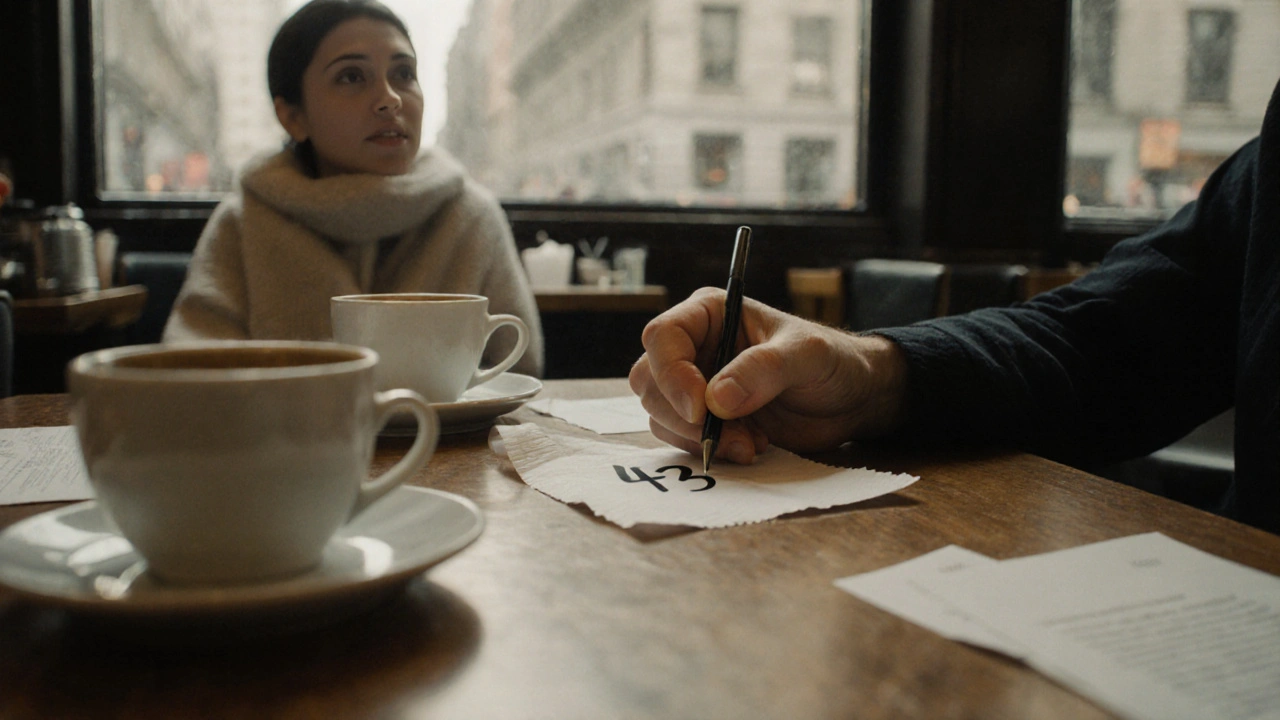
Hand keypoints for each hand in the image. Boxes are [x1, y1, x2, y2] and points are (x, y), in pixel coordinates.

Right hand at [629, 287, 908, 464]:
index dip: (672, 374)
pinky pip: (680, 438)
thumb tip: (715, 399)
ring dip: (696, 437)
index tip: (701, 409)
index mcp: (710, 315)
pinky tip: (750, 446)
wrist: (851, 401)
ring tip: (749, 443)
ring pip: (659, 413)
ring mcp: (695, 386)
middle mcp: (694, 348)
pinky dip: (708, 450)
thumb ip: (764, 370)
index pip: (662, 337)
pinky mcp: (704, 420)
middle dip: (681, 414)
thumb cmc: (833, 362)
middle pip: (650, 379)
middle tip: (725, 434)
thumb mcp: (807, 356)